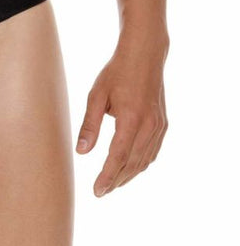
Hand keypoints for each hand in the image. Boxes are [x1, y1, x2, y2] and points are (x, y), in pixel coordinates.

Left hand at [75, 31, 168, 196]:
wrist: (144, 55)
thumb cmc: (117, 72)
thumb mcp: (97, 94)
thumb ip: (90, 124)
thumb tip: (81, 151)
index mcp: (131, 118)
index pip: (118, 156)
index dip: (107, 176)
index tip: (97, 191)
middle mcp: (149, 125)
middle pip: (132, 163)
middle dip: (116, 180)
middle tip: (101, 191)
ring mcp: (159, 126)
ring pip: (144, 160)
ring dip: (129, 175)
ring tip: (113, 183)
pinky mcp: (163, 124)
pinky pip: (152, 151)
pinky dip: (141, 163)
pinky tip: (130, 167)